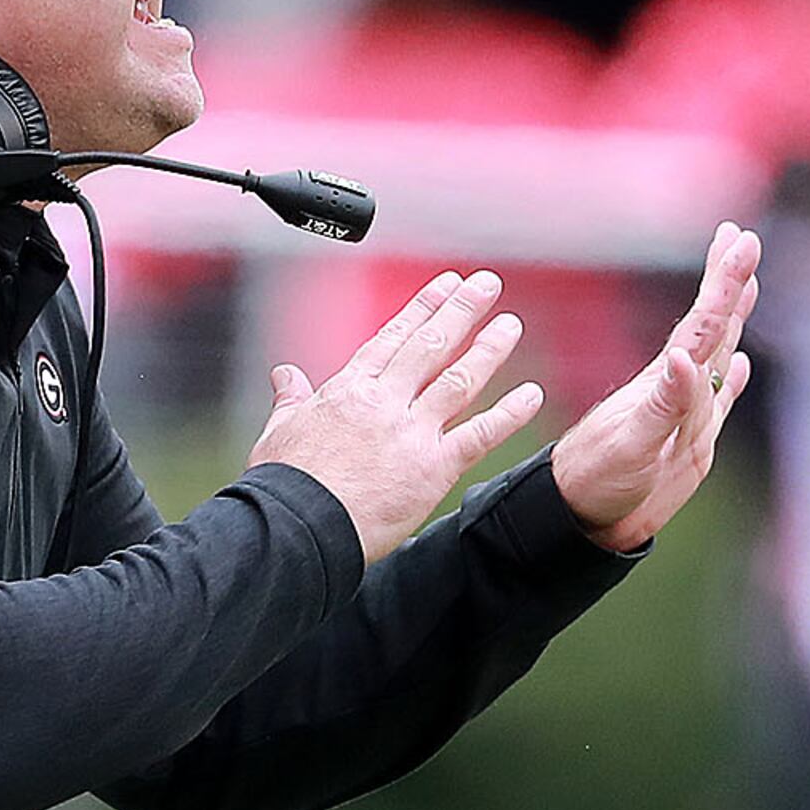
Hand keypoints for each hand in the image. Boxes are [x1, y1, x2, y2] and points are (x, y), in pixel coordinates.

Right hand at [250, 269, 547, 562]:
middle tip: (486, 284)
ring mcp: (411, 432)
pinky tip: (531, 394)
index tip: (445, 285)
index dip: (422, 308)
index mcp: (347, 391)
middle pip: (431, 346)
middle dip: (461, 310)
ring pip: (459, 380)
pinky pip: (479, 435)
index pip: (392, 339)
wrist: (297, 525)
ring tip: (510, 323)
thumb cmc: (283, 484)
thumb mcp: (278, 432)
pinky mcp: (433, 468)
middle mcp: (384, 402)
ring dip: (489, 349)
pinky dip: (508, 414)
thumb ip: (290, 399)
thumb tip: (284, 374)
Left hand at [551, 222, 760, 552]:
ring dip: (731, 320)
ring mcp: (685, 414)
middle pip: (711, 327)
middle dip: (729, 284)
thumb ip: (664, 403)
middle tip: (741, 239)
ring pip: (717, 356)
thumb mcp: (632, 445)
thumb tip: (684, 358)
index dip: (723, 281)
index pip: (701, 322)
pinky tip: (743, 365)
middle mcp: (677, 391)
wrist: (581, 519)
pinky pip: (717, 402)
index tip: (737, 239)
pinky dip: (733, 381)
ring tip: (744, 286)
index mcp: (665, 384)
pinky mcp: (688, 442)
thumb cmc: (599, 483)